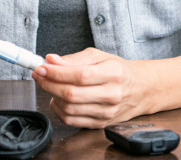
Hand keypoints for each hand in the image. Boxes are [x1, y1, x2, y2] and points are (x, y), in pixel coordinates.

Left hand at [32, 47, 150, 127]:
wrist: (141, 89)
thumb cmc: (119, 71)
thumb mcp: (100, 56)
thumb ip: (74, 59)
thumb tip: (52, 60)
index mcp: (113, 73)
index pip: (79, 75)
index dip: (56, 72)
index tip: (41, 67)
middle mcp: (111, 94)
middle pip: (71, 94)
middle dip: (49, 84)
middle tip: (39, 75)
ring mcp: (106, 112)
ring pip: (69, 109)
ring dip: (52, 96)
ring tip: (49, 85)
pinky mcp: (101, 123)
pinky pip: (72, 120)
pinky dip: (59, 110)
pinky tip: (57, 99)